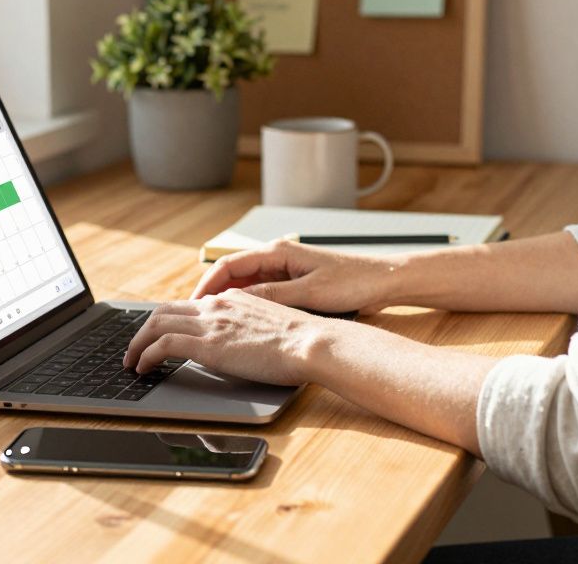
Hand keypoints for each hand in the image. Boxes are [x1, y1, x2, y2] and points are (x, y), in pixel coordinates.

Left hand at [122, 289, 335, 385]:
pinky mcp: (206, 344)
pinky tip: (142, 368)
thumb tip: (241, 344)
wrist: (310, 342)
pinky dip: (145, 355)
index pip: (189, 305)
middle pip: (164, 310)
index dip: (169, 320)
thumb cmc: (302, 341)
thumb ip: (249, 327)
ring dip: (137, 344)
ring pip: (156, 324)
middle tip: (136, 348)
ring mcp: (210, 323)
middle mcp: (216, 305)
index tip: (160, 335)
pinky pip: (162, 345)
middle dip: (144, 330)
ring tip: (131, 361)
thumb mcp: (270, 324)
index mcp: (233, 298)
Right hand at [193, 239, 403, 314]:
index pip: (229, 265)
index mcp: (278, 252)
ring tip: (211, 325)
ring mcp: (286, 271)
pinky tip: (241, 324)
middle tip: (194, 319)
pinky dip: (248, 307)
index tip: (193, 304)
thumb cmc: (353, 281)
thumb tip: (236, 303)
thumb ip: (272, 296)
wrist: (383, 281)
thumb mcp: (309, 293)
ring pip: (246, 286)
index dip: (207, 284)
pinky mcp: (294, 285)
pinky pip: (261, 294)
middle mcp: (278, 258)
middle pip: (233, 275)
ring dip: (228, 303)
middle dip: (211, 295)